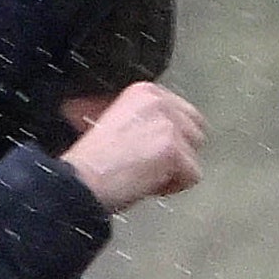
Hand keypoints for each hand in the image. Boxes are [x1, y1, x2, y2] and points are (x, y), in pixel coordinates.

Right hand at [60, 80, 203, 210]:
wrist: (83, 178)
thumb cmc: (94, 160)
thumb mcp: (118, 121)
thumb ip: (146, 120)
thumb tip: (167, 135)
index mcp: (146, 92)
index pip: (184, 113)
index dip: (172, 138)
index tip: (151, 151)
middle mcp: (160, 102)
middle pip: (196, 131)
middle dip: (180, 152)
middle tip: (152, 165)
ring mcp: (169, 126)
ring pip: (195, 154)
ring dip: (176, 170)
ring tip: (147, 174)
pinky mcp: (173, 150)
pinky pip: (193, 176)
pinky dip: (174, 187)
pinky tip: (149, 184)